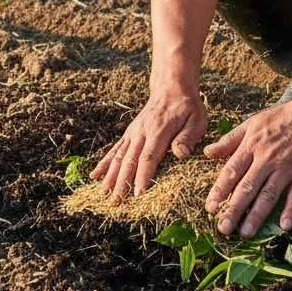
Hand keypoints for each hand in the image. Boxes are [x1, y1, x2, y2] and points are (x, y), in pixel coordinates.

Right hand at [90, 89, 207, 202]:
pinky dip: (104, 163)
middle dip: (122, 182)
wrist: (171, 87)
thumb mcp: (197, 119)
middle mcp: (142, 132)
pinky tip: (94, 176)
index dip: (142, 176)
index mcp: (159, 131)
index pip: (149, 157)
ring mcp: (133, 132)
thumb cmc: (188, 107)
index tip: (137, 194)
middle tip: (116, 203)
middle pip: (129, 160)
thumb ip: (188, 137)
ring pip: (118, 156)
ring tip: (103, 195)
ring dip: (110, 176)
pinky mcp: (129, 133)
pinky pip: (115, 149)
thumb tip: (180, 154)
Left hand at [203, 94, 291, 237]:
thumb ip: (230, 139)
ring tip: (246, 232)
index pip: (232, 171)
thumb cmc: (283, 118)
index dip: (220, 190)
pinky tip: (284, 225)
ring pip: (269, 193)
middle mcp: (268, 157)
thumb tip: (207, 152)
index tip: (210, 208)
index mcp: (252, 145)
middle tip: (223, 228)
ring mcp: (288, 166)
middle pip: (248, 186)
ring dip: (257, 215)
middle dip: (234, 209)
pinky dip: (291, 210)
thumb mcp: (253, 122)